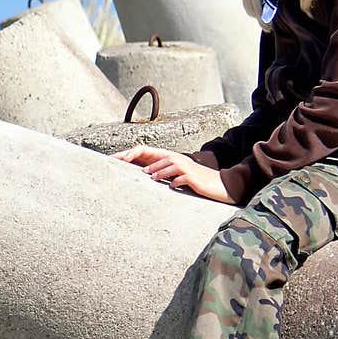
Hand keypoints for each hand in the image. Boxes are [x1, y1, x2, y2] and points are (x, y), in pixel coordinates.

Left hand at [111, 146, 235, 204]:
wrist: (218, 185)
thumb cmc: (197, 181)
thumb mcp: (179, 175)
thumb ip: (164, 174)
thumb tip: (146, 176)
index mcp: (171, 158)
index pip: (148, 152)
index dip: (132, 153)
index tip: (118, 160)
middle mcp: (178, 159)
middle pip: (157, 156)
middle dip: (142, 160)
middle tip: (126, 164)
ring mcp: (186, 168)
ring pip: (169, 164)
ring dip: (159, 170)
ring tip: (150, 177)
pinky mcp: (193, 178)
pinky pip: (182, 178)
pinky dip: (175, 181)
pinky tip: (172, 187)